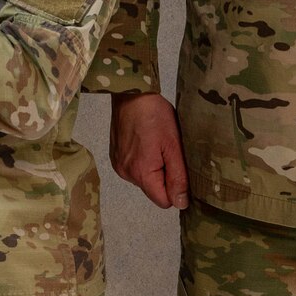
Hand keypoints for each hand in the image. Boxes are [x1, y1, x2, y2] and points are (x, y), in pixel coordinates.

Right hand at [110, 91, 189, 210]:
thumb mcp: (173, 145)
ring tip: (157, 144)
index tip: (180, 168)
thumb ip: (178, 176)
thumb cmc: (154, 115)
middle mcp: (126, 173)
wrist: (131, 93)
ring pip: (145, 179)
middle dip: (165, 175)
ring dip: (154, 167)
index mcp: (141, 173)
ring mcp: (118, 164)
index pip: (163, 201)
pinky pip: (134, 168)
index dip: (176, 189)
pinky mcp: (115, 156)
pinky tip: (146, 142)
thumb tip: (181, 203)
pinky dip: (143, 160)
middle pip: (154, 190)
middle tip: (168, 150)